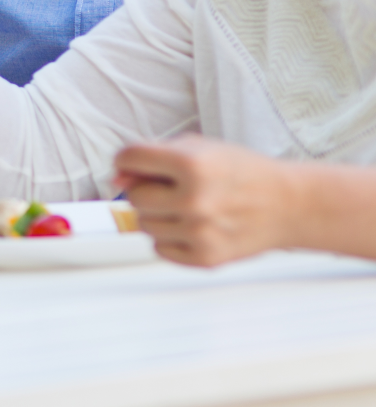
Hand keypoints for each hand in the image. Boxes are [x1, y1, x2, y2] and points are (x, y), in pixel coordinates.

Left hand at [114, 136, 298, 266]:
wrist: (289, 205)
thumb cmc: (242, 173)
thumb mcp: (200, 149)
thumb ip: (153, 156)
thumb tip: (116, 177)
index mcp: (192, 164)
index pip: (128, 158)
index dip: (128, 160)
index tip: (136, 164)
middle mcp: (194, 199)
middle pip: (133, 196)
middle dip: (146, 190)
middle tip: (174, 188)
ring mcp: (200, 231)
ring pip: (143, 224)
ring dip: (158, 215)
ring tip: (188, 207)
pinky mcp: (205, 257)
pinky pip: (159, 249)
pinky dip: (170, 238)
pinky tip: (194, 226)